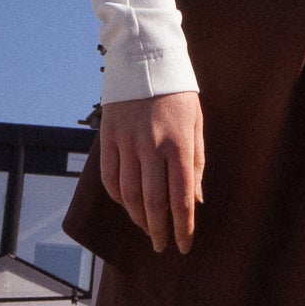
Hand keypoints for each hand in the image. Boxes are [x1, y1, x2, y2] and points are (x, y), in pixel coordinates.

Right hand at [99, 91, 204, 254]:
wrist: (145, 60)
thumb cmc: (178, 94)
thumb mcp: (196, 124)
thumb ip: (196, 163)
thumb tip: (195, 200)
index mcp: (179, 143)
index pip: (181, 196)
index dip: (183, 226)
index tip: (184, 245)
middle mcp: (152, 146)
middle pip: (152, 201)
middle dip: (159, 229)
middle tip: (162, 245)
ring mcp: (127, 142)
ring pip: (128, 194)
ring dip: (137, 218)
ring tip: (147, 229)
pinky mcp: (108, 137)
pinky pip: (110, 176)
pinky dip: (117, 197)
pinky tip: (126, 204)